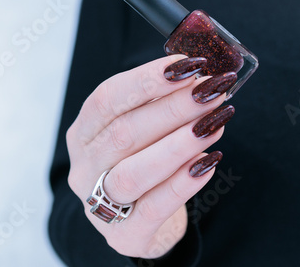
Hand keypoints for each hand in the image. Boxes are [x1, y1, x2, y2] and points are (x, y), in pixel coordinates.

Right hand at [66, 55, 235, 258]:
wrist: (136, 220)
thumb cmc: (141, 162)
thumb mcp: (140, 131)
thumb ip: (159, 106)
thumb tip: (200, 77)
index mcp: (83, 133)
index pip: (107, 99)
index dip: (146, 80)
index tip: (188, 65)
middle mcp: (84, 167)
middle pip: (123, 133)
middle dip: (173, 108)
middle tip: (212, 92)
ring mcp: (99, 204)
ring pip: (134, 172)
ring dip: (178, 144)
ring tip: (215, 124)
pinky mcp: (125, 235)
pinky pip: (153, 209)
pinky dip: (182, 184)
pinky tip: (208, 163)